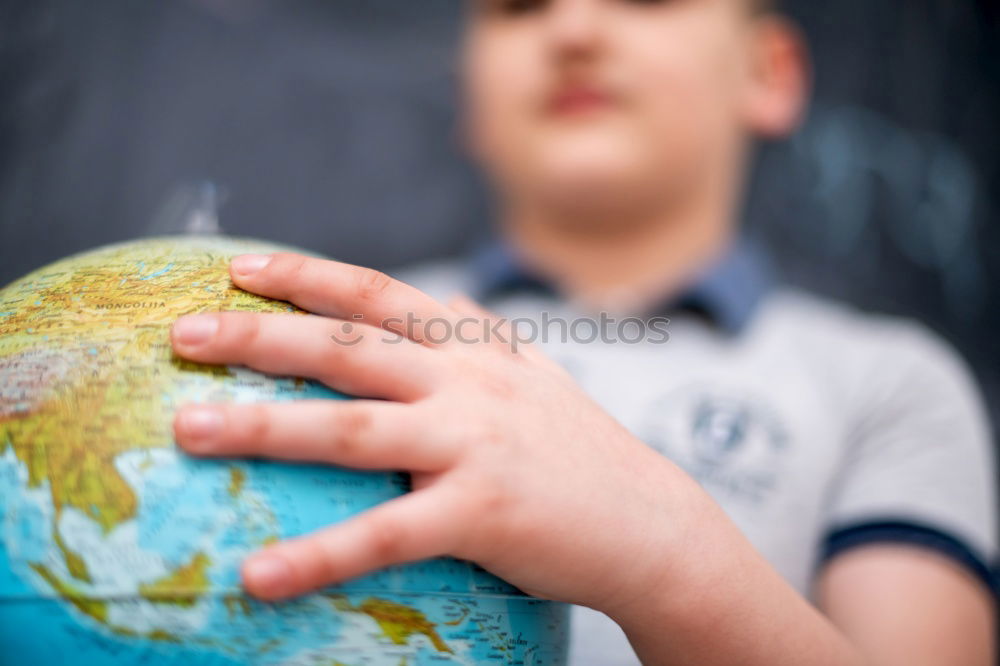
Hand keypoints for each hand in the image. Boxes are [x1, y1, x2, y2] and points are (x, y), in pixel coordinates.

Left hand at [169, 252, 700, 619]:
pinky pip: (386, 534)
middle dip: (259, 336)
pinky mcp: (481, 511)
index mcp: (474, 346)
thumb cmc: (574, 453)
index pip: (377, 294)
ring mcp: (474, 443)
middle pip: (346, 348)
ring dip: (264, 427)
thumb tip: (426, 318)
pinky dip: (320, 555)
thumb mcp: (525, 381)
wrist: (648, 520)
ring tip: (187, 431)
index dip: (306, 276)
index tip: (238, 267)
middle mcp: (468, 382)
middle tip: (183, 334)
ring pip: (351, 429)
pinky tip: (260, 575)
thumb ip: (472, 347)